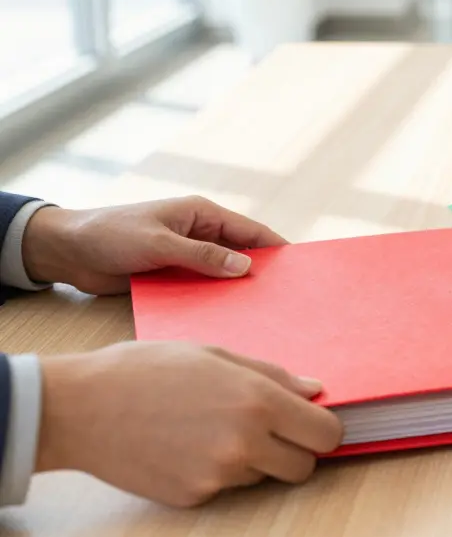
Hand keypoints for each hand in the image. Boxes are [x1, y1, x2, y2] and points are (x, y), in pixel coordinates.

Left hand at [22, 196, 287, 294]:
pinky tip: (227, 322)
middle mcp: (200, 235)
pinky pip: (202, 291)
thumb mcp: (159, 242)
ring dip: (236, 292)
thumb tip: (245, 267)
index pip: (250, 231)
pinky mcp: (174, 278)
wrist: (67, 252)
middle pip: (241, 255)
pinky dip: (214, 302)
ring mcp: (188, 257)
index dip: (276, 248)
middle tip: (285, 299)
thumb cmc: (111, 235)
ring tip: (262, 316)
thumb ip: (202, 255)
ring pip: (223, 276)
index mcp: (202, 215)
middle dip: (261, 274)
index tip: (299, 269)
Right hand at [37, 342, 343, 506]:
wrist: (80, 407)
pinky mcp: (193, 496)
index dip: (323, 431)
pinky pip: (224, 488)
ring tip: (211, 430)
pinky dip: (215, 472)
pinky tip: (185, 447)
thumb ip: (271, 375)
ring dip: (253, 461)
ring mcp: (219, 474)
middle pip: (304, 467)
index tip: (312, 426)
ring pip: (263, 478)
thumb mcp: (214, 354)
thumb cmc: (145, 369)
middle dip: (296, 452)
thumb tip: (314, 390)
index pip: (326, 434)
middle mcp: (245, 442)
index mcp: (258, 401)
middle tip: (273, 434)